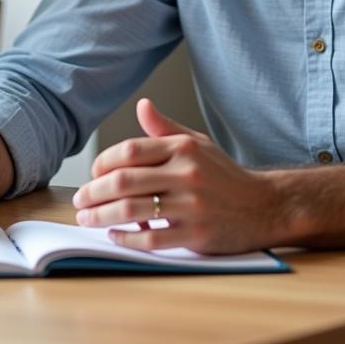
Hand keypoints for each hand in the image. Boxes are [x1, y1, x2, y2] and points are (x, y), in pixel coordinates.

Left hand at [71, 98, 277, 254]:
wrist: (264, 206)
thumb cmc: (224, 175)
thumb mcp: (197, 143)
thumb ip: (164, 128)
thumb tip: (142, 105)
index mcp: (183, 148)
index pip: (130, 150)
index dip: (104, 162)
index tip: (92, 174)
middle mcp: (186, 174)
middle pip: (125, 181)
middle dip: (94, 192)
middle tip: (80, 199)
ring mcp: (192, 206)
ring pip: (133, 210)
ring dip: (102, 216)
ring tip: (87, 218)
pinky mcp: (197, 235)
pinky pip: (153, 239)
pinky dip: (127, 238)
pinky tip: (114, 235)